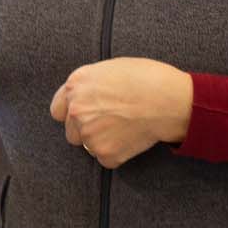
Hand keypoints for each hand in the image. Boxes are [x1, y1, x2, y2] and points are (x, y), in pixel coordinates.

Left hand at [48, 57, 192, 167]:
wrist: (169, 100)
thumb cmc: (148, 78)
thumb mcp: (110, 69)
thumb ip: (91, 85)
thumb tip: (86, 96)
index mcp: (76, 85)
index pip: (57, 110)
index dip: (71, 113)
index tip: (85, 115)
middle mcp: (77, 109)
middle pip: (71, 131)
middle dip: (87, 129)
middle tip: (111, 123)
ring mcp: (89, 133)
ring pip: (87, 146)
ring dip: (101, 141)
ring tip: (125, 128)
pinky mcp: (105, 152)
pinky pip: (106, 159)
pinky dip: (117, 153)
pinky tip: (132, 138)